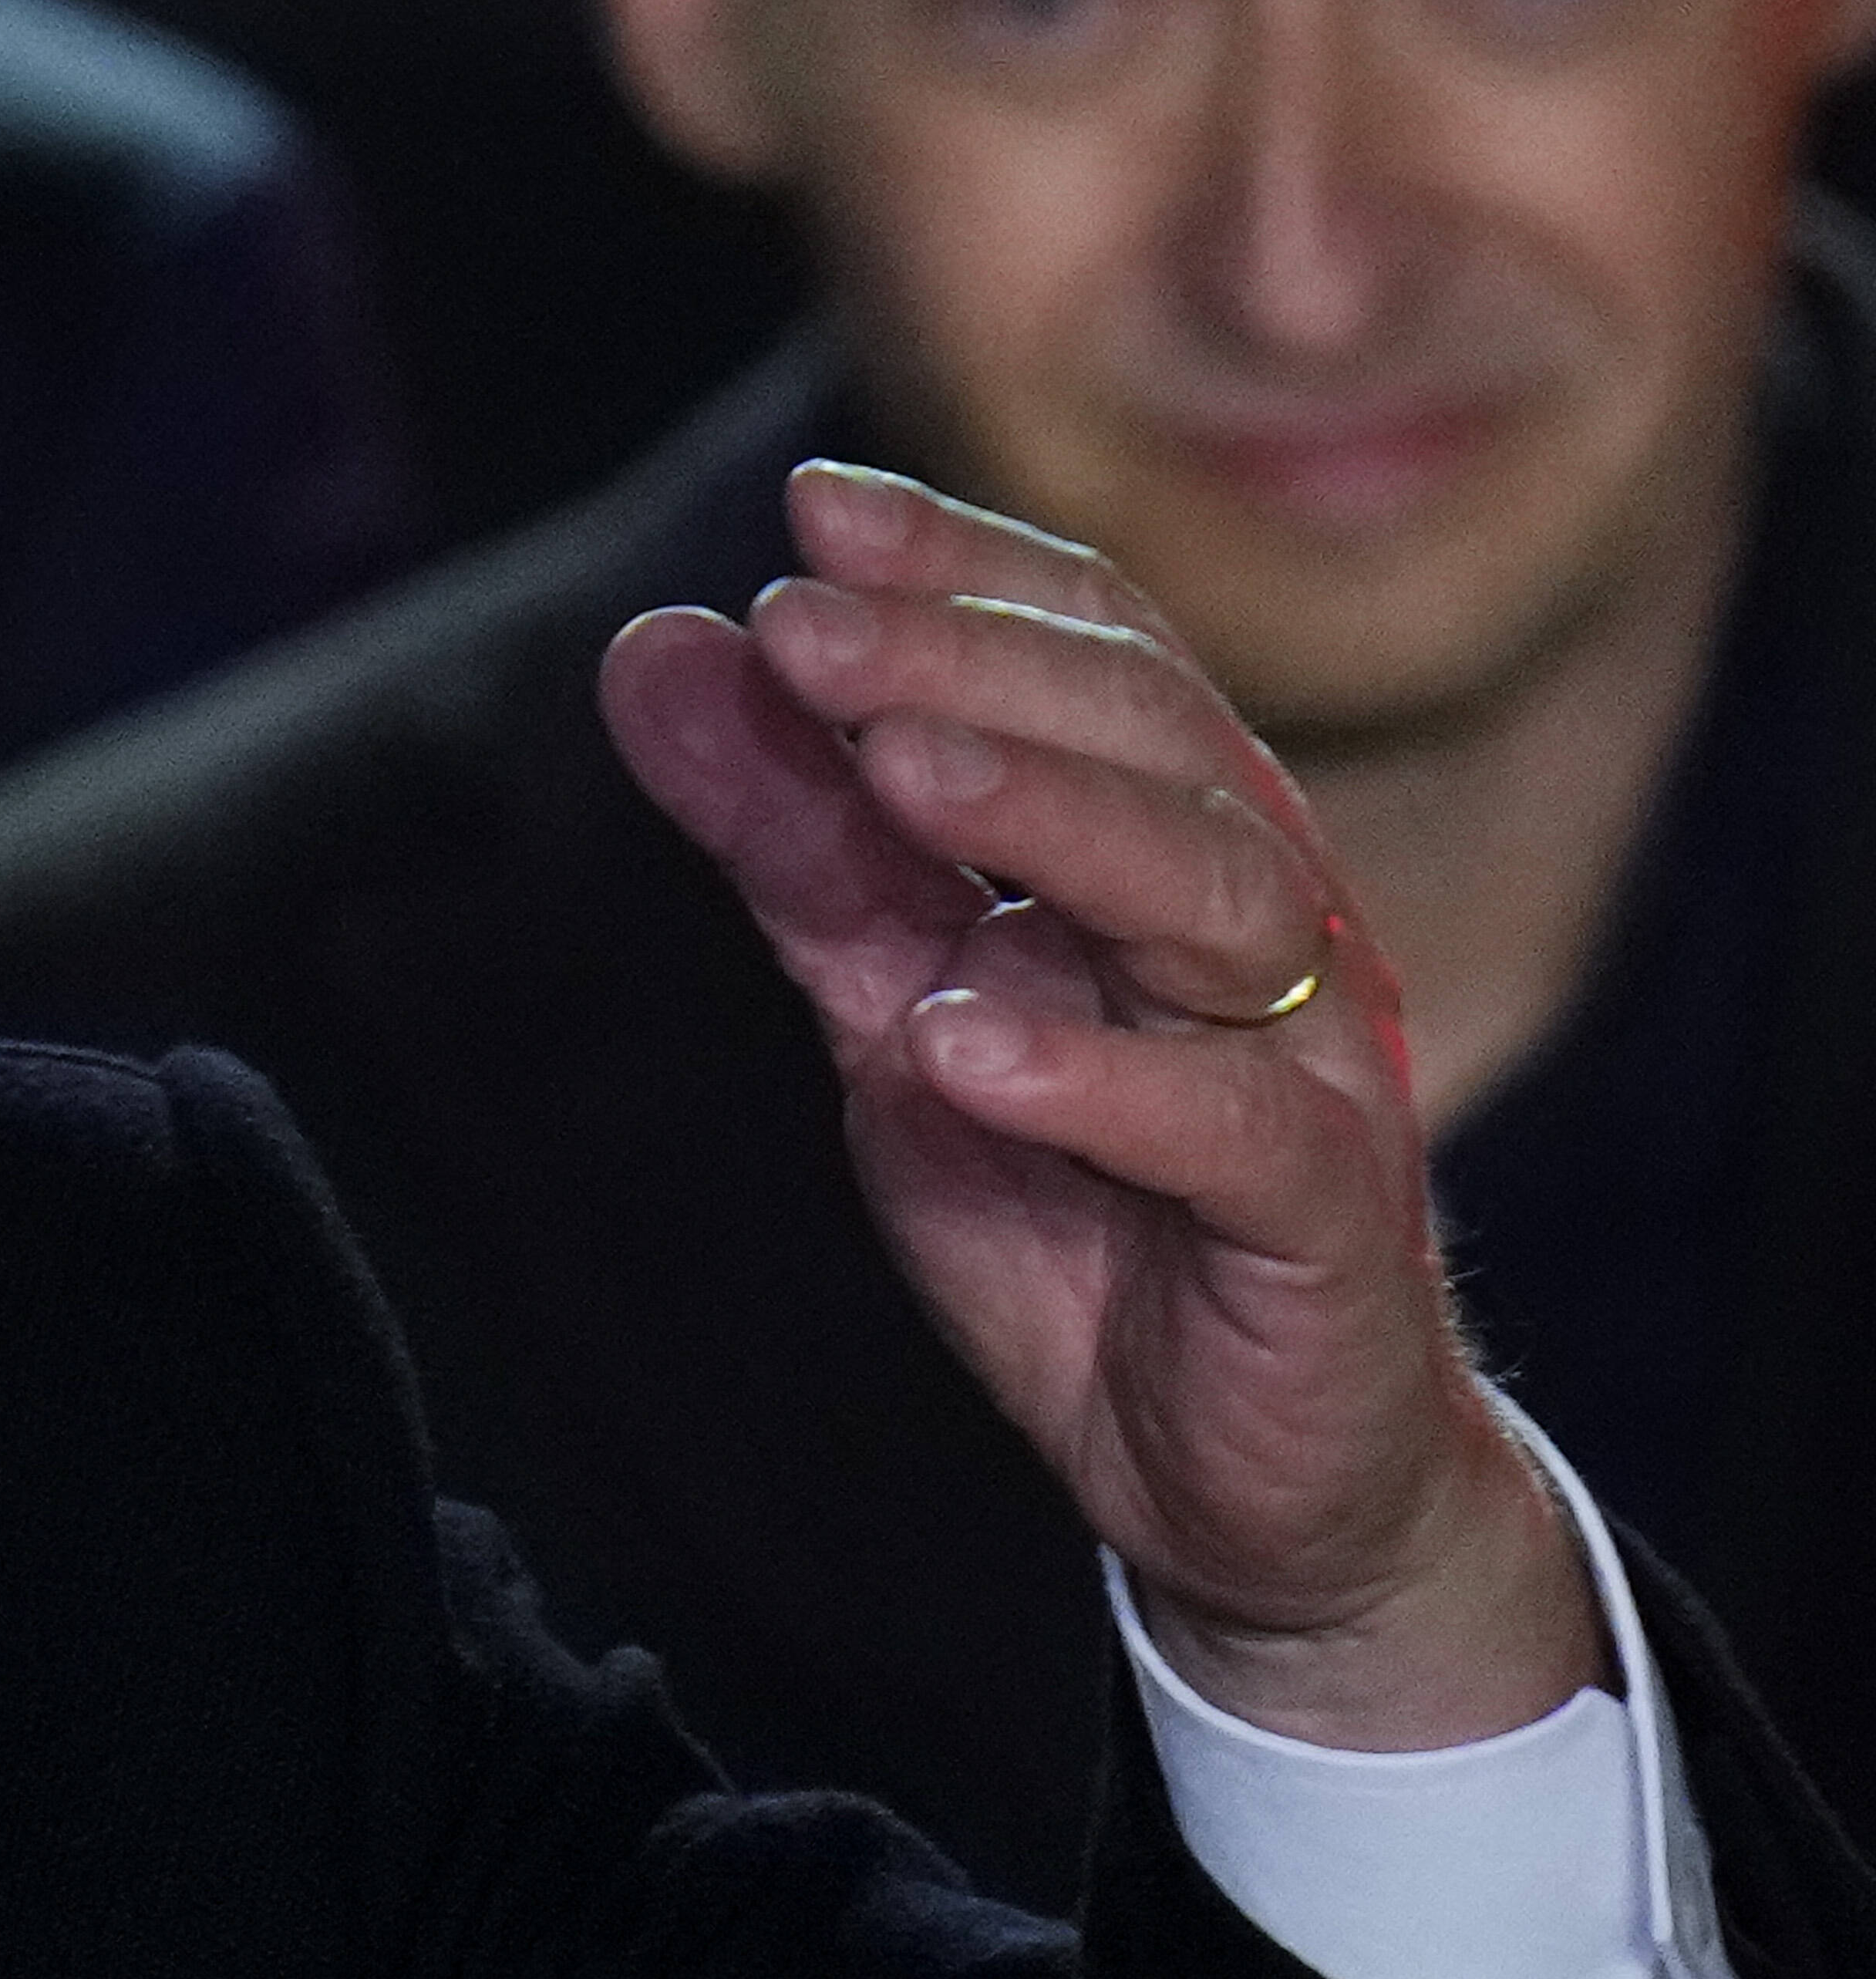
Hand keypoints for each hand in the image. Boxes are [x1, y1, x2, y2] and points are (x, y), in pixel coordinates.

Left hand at [603, 463, 1595, 1749]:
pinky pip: (1235, 1128)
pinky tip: (963, 1039)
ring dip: (1051, 823)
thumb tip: (658, 646)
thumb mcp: (889, 1003)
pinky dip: (1099, 1077)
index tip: (811, 508)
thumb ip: (794, 837)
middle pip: (1153, 743)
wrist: (1225, 1470)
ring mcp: (1309, 1066)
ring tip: (894, 774)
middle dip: (976, 667)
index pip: (1092, 655)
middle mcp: (1260, 926)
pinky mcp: (1321, 1220)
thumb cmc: (1077, 1205)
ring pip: (1220, 897)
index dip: (963, 571)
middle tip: (804, 623)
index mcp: (1169, 847)